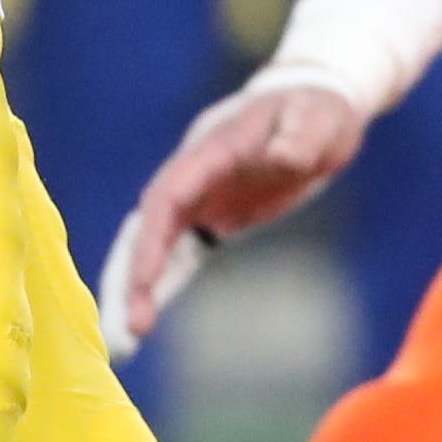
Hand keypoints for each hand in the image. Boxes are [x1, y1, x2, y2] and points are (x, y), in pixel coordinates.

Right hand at [103, 78, 364, 355]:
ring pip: (157, 242)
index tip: (142, 280)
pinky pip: (181, 253)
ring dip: (138, 285)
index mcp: (215, 147)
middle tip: (122, 328)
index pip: (171, 193)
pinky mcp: (214, 212)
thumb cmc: (318, 108)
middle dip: (131, 273)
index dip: (153, 236)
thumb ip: (301, 137)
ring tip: (125, 341)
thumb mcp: (319, 118)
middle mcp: (197, 172)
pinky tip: (144, 319)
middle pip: (149, 224)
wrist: (319, 101)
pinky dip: (162, 282)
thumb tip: (285, 156)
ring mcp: (202, 193)